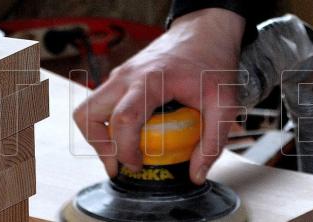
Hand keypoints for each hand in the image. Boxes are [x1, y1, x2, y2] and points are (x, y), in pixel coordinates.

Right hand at [72, 8, 244, 184]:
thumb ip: (213, 141)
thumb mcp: (224, 103)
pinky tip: (130, 135)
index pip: (123, 119)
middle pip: (88, 114)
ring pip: (88, 109)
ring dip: (98, 136)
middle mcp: (127, 76)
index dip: (125, 149)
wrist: (205, 31)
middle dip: (99, 146)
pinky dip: (107, 124)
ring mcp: (120, 75)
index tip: (137, 165)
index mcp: (150, 80)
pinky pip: (100, 105)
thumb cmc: (212, 61)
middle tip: (119, 164)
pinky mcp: (120, 78)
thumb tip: (196, 174)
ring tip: (120, 154)